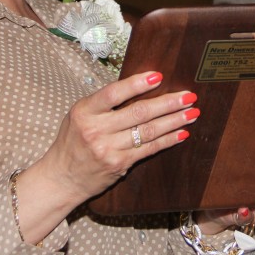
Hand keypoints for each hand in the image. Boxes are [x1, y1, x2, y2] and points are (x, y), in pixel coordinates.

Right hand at [38, 71, 198, 204]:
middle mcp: (96, 130)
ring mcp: (108, 149)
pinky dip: (168, 140)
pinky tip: (181, 133)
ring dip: (174, 121)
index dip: (137, 84)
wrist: (62, 177)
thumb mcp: (80, 115)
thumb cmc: (73, 141)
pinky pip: (149, 149)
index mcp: (84, 111)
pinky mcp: (120, 165)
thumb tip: (141, 86)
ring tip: (192, 112)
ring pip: (148, 131)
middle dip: (168, 103)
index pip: (113, 93)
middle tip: (188, 96)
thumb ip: (104, 103)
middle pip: (138, 113)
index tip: (158, 76)